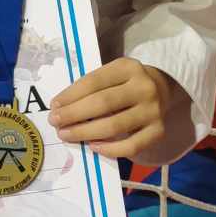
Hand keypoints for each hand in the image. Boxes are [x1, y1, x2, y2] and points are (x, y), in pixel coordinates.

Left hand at [48, 58, 177, 159]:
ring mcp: (153, 110)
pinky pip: (131, 146)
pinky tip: (93, 146)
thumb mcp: (111, 75)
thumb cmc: (125, 84)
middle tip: (55, 123)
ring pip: (114, 126)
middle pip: (103, 103)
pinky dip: (109, 149)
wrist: (161, 90)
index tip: (54, 106)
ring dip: (85, 133)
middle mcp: (143, 87)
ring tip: (67, 135)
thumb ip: (90, 87)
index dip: (71, 95)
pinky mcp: (158, 131)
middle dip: (74, 114)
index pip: (94, 81)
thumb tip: (61, 109)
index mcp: (128, 67)